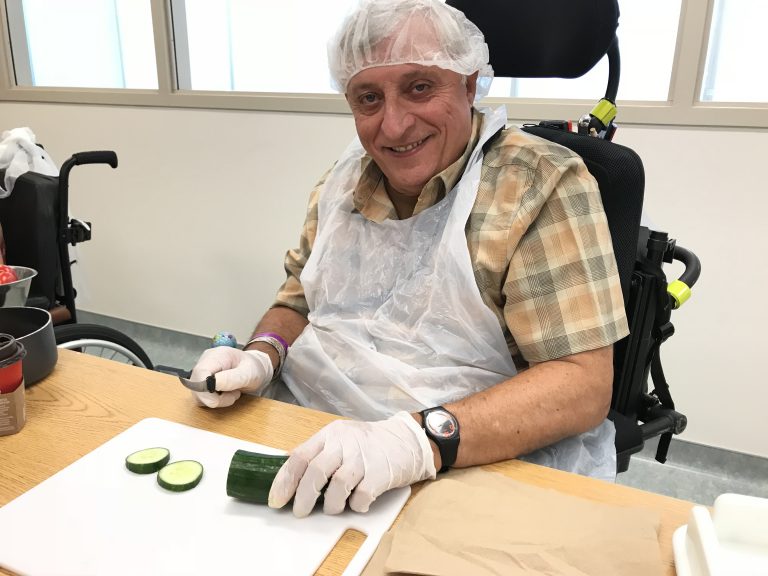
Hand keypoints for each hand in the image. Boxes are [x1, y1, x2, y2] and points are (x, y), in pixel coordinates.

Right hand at [188, 347, 272, 407]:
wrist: (256, 369)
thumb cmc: (254, 369)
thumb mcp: (249, 373)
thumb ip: (232, 378)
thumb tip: (212, 384)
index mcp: (218, 355)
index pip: (200, 372)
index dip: (204, 388)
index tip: (219, 398)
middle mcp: (206, 361)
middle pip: (195, 384)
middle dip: (213, 397)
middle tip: (233, 395)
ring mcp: (203, 371)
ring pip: (197, 393)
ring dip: (215, 400)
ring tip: (232, 393)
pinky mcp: (202, 382)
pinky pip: (201, 397)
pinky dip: (213, 400)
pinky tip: (225, 394)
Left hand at [268, 411, 436, 516]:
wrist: (407, 440)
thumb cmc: (369, 443)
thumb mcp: (340, 438)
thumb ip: (317, 451)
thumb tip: (288, 470)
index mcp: (331, 434)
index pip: (300, 456)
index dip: (285, 480)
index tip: (277, 500)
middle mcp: (345, 443)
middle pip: (316, 471)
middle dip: (303, 497)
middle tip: (300, 512)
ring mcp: (364, 458)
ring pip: (337, 486)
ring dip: (331, 505)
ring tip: (333, 509)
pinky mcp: (380, 474)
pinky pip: (361, 497)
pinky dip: (355, 506)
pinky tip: (356, 504)